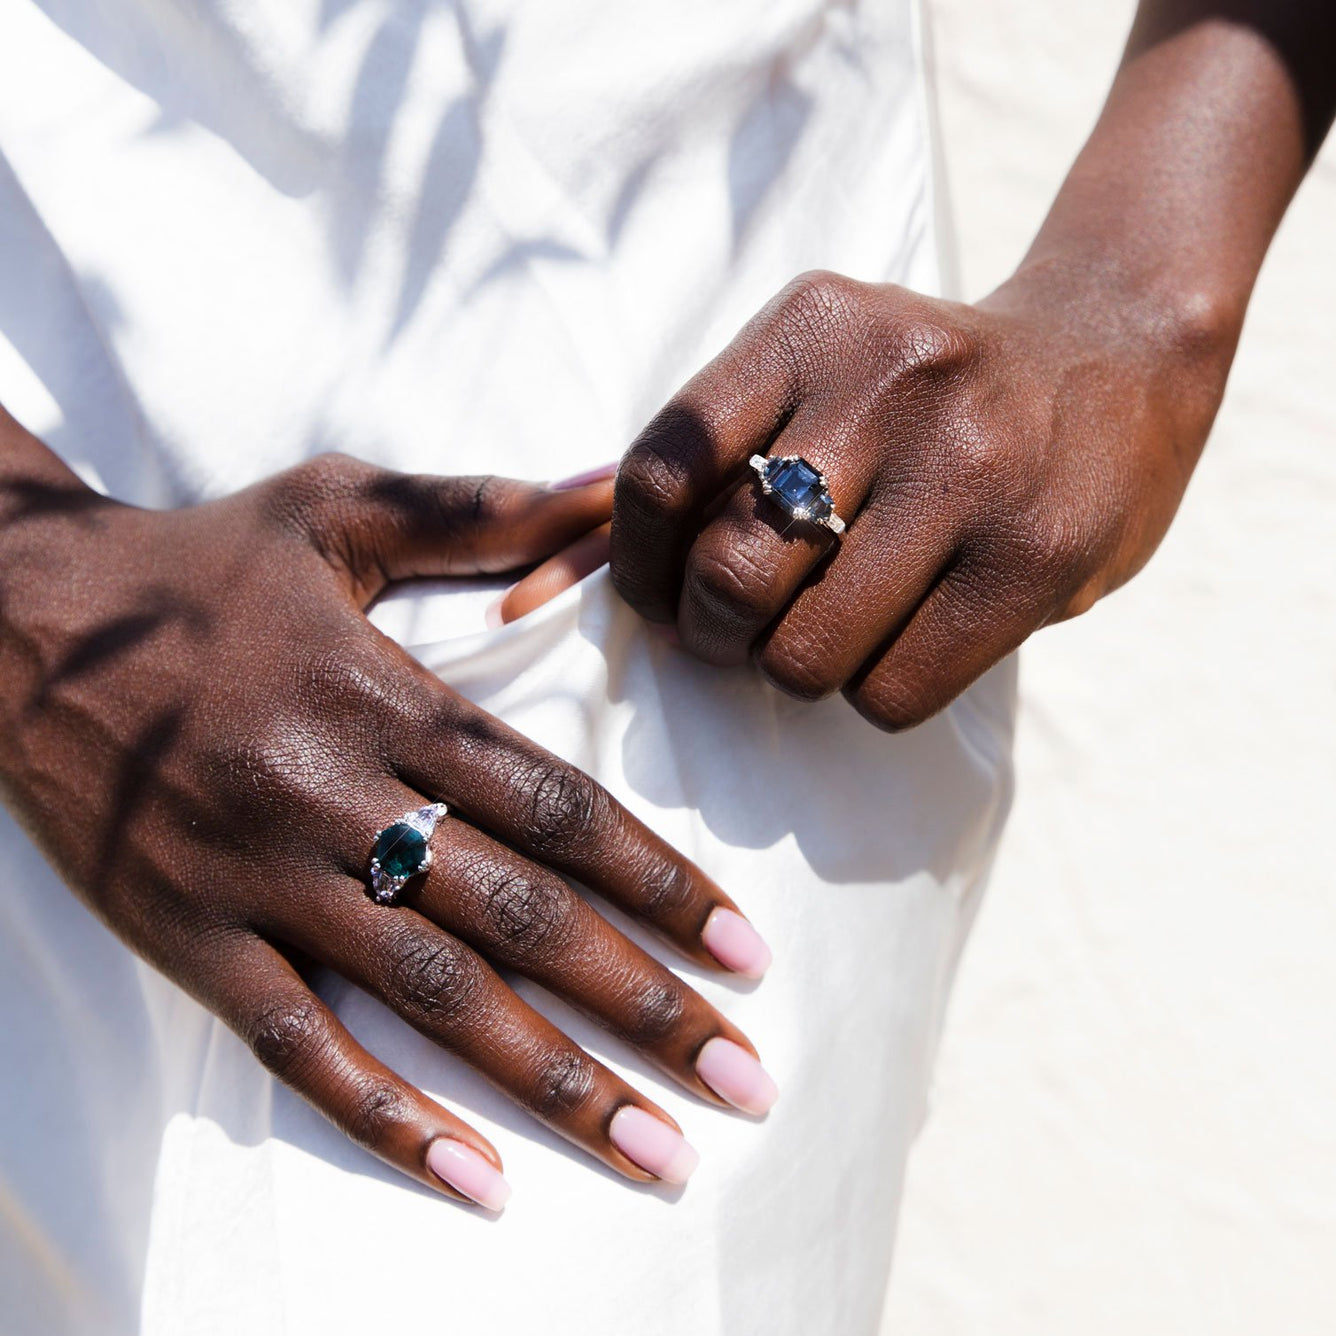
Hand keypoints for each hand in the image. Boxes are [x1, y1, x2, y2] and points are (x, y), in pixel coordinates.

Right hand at [0, 419, 775, 1208]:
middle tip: (741, 1078)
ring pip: (430, 995)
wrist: (15, 622)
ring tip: (655, 1148)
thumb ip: (478, 509)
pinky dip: (387, 1118)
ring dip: (554, 1082)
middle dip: (643, 1002)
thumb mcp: (338, 509)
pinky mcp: (187, 937)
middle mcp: (335, 793)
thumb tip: (605, 489)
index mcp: (387, 696)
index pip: (558, 806)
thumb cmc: (199, 565)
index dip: (661, 881)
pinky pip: (296, 1046)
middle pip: (521, 916)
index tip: (746, 951)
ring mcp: (259, 876)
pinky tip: (476, 1180)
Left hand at [609, 268, 1226, 729]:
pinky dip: (870, 694)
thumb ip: (713, 453)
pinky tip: (895, 647)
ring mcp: (970, 472)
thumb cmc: (927, 389)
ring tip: (821, 636)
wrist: (1118, 356)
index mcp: (810, 326)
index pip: (662, 472)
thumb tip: (585, 584)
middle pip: (730, 576)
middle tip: (732, 634)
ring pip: (806, 652)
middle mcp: (889, 386)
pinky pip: (891, 692)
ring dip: (792, 669)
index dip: (635, 564)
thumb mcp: (822, 367)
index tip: (660, 594)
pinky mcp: (1034, 559)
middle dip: (711, 635)